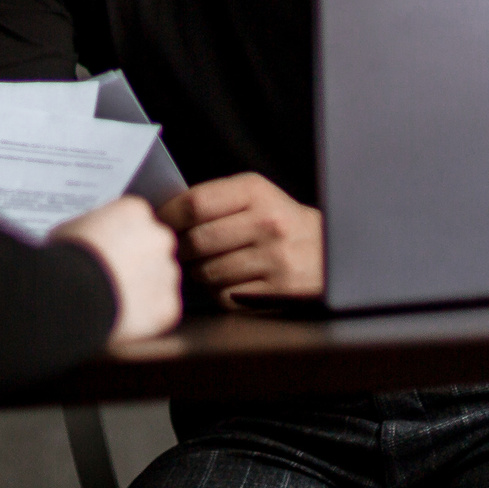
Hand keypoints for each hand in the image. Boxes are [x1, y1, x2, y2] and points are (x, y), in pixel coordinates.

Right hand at [52, 196, 181, 343]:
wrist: (70, 295)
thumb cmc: (64, 260)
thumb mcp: (73, 228)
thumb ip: (95, 229)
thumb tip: (92, 238)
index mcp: (135, 211)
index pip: (136, 222)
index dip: (121, 240)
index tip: (109, 253)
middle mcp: (159, 237)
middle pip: (154, 249)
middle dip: (139, 263)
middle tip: (114, 279)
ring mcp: (167, 271)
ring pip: (161, 281)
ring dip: (145, 290)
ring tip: (114, 301)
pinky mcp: (168, 305)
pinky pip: (161, 311)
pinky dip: (146, 318)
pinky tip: (122, 318)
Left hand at [157, 173, 324, 304]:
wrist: (330, 251)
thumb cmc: (282, 223)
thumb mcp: (257, 197)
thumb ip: (217, 201)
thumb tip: (167, 217)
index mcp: (257, 192)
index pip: (196, 203)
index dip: (168, 216)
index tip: (159, 223)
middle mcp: (268, 223)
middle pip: (198, 240)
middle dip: (180, 249)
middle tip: (176, 252)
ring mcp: (274, 258)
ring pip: (208, 271)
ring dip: (197, 273)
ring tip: (201, 267)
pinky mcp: (277, 290)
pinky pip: (225, 295)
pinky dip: (217, 292)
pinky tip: (226, 282)